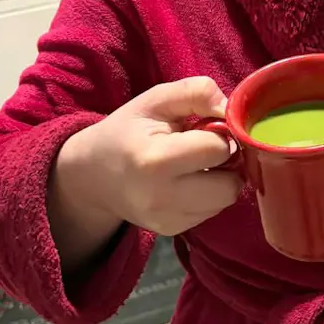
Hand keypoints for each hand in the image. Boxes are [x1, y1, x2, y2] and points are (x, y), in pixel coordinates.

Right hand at [49, 78, 243, 262]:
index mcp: (156, 160)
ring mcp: (166, 219)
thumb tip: (231, 110)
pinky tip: (186, 181)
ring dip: (220, 180)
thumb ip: (197, 93)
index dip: (219, 133)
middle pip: (230, 185)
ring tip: (194, 165)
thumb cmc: (128, 131)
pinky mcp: (171, 230)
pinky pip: (212, 212)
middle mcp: (162, 197)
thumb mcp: (157, 99)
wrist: (92, 175)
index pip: (218, 149)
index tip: (203, 128)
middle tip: (206, 148)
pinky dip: (208, 195)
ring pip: (225, 200)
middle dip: (227, 162)